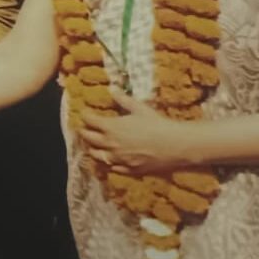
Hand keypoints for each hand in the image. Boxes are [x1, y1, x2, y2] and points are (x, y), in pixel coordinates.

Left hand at [77, 91, 198, 173]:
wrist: (175, 146)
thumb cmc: (157, 124)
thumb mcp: (139, 108)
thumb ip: (123, 99)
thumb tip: (111, 88)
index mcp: (110, 127)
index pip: (89, 120)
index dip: (85, 116)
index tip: (84, 113)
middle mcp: (109, 144)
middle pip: (88, 138)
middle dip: (83, 132)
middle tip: (83, 128)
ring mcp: (117, 159)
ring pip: (96, 155)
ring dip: (92, 149)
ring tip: (92, 145)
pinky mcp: (127, 170)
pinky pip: (111, 168)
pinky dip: (107, 162)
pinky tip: (109, 160)